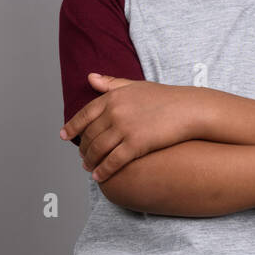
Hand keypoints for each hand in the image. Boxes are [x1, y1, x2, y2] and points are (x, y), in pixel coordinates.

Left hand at [59, 73, 199, 182]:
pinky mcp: (136, 144)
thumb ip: (111, 83)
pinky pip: (113, 161)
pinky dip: (103, 170)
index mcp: (112, 97)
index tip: (64, 136)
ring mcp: (124, 128)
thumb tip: (90, 77)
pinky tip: (99, 177)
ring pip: (97, 149)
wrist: (189, 109)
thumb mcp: (135, 85)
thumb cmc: (164, 97)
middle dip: (83, 148)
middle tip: (81, 157)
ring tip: (88, 168)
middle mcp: (114, 112)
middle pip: (89, 134)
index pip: (84, 114)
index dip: (72, 127)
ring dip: (89, 161)